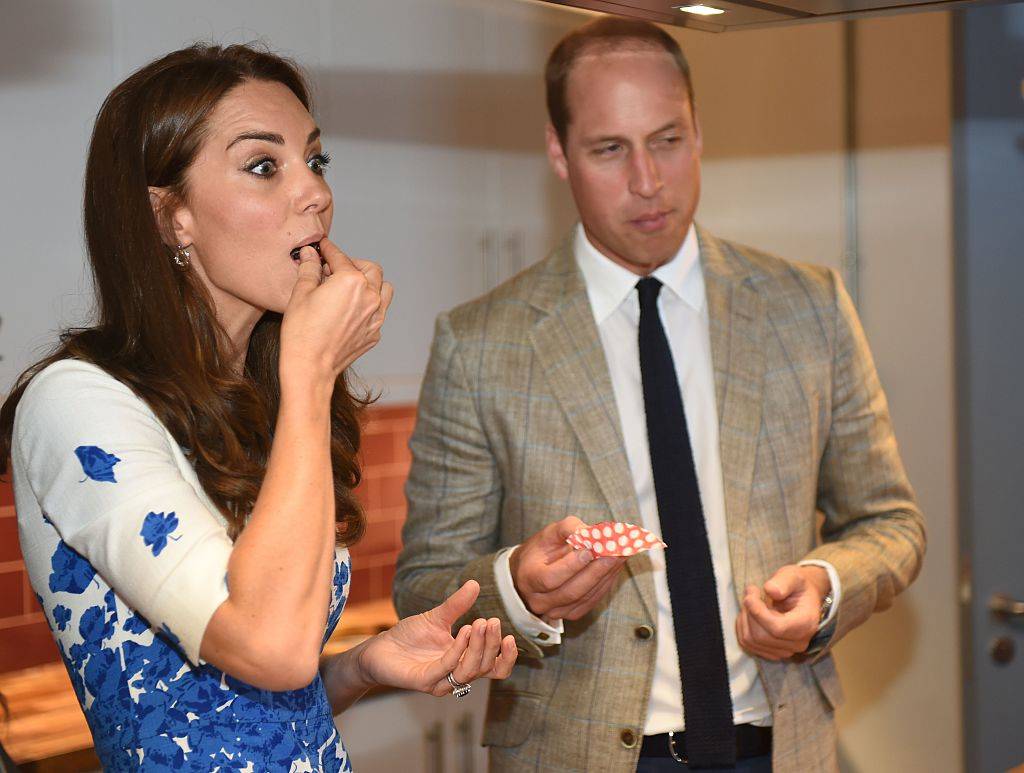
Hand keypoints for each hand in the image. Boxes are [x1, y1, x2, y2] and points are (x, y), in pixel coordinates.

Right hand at [280, 237, 393, 384]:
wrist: (311, 366)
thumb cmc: (302, 331)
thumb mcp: (301, 293)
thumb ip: (309, 269)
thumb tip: (309, 254)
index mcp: (351, 281)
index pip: (340, 257)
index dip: (329, 250)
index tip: (323, 247)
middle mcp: (370, 296)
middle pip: (371, 269)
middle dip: (353, 264)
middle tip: (336, 269)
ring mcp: (376, 316)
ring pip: (384, 289)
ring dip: (371, 283)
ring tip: (351, 287)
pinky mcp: (375, 333)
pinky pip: (380, 312)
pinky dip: (370, 305)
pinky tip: (351, 309)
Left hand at [356, 580, 516, 696]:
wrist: (380, 648)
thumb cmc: (410, 636)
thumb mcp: (437, 616)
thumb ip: (457, 604)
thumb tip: (475, 583)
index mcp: (464, 661)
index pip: (494, 668)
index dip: (506, 657)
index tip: (511, 636)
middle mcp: (456, 675)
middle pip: (485, 667)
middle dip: (491, 644)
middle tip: (491, 621)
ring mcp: (440, 681)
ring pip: (469, 671)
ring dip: (477, 647)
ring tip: (478, 623)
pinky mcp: (424, 681)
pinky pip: (446, 668)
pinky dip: (457, 650)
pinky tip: (462, 631)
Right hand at [509, 516, 626, 620]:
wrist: (532, 572)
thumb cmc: (541, 550)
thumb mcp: (549, 533)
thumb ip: (568, 529)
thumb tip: (593, 532)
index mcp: (529, 579)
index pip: (550, 578)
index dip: (571, 566)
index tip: (590, 550)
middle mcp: (539, 600)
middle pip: (572, 591)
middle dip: (596, 571)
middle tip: (615, 553)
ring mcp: (556, 611)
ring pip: (585, 598)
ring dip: (606, 576)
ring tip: (621, 556)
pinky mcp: (572, 614)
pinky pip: (592, 601)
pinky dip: (606, 584)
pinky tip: (615, 568)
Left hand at [736, 564, 829, 660]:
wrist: (802, 598)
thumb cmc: (797, 586)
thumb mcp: (793, 576)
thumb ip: (783, 582)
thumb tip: (771, 590)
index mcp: (807, 623)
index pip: (778, 628)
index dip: (758, 613)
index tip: (749, 596)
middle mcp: (799, 642)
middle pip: (761, 636)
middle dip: (750, 613)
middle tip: (751, 593)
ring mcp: (786, 650)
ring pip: (751, 640)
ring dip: (745, 619)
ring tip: (752, 602)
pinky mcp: (773, 652)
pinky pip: (747, 644)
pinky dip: (743, 627)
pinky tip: (750, 614)